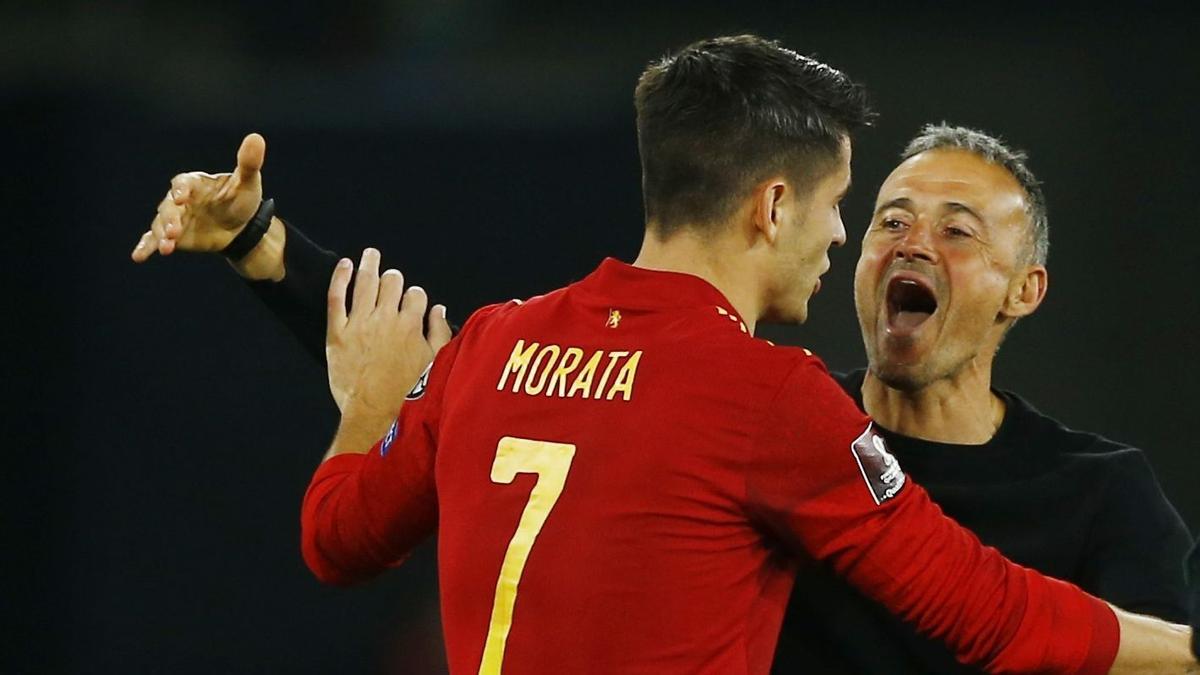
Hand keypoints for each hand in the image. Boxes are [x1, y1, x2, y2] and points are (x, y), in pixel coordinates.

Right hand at [131, 133, 281, 278]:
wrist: (240, 226)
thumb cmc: (241, 199)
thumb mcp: (248, 182)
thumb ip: (248, 163)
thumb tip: (256, 137)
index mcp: (195, 183)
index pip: (183, 183)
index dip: (181, 189)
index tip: (182, 198)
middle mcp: (180, 199)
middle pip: (168, 206)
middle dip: (170, 218)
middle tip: (174, 232)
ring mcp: (174, 218)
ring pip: (160, 224)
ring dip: (161, 234)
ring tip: (167, 247)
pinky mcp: (172, 236)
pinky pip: (154, 239)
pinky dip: (146, 246)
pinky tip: (138, 256)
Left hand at [325, 248, 451, 444]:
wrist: (374, 414)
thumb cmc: (407, 393)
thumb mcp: (434, 363)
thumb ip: (439, 333)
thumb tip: (438, 310)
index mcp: (411, 325)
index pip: (416, 295)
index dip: (415, 296)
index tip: (412, 301)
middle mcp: (386, 319)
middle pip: (392, 282)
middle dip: (394, 278)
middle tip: (391, 278)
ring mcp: (360, 323)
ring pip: (366, 282)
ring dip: (370, 264)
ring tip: (370, 254)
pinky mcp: (338, 332)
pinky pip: (336, 297)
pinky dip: (341, 277)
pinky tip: (345, 265)